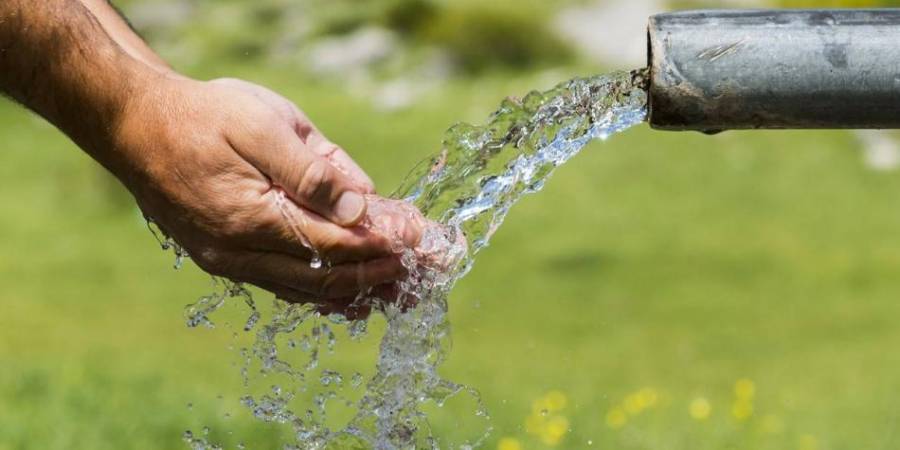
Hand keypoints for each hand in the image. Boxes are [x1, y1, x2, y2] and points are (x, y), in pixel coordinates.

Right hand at [113, 74, 419, 308]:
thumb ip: (313, 170)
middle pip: (327, 278)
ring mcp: (231, 262)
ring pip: (308, 291)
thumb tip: (362, 207)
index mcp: (252, 219)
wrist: (135, 126)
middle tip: (426, 270)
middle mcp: (240, 254)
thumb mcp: (263, 125)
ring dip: (358, 289)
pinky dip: (324, 292)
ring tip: (402, 288)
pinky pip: (285, 287)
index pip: (335, 246)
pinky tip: (354, 296)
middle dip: (381, 272)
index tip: (421, 240)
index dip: (383, 245)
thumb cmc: (203, 116)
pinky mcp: (226, 260)